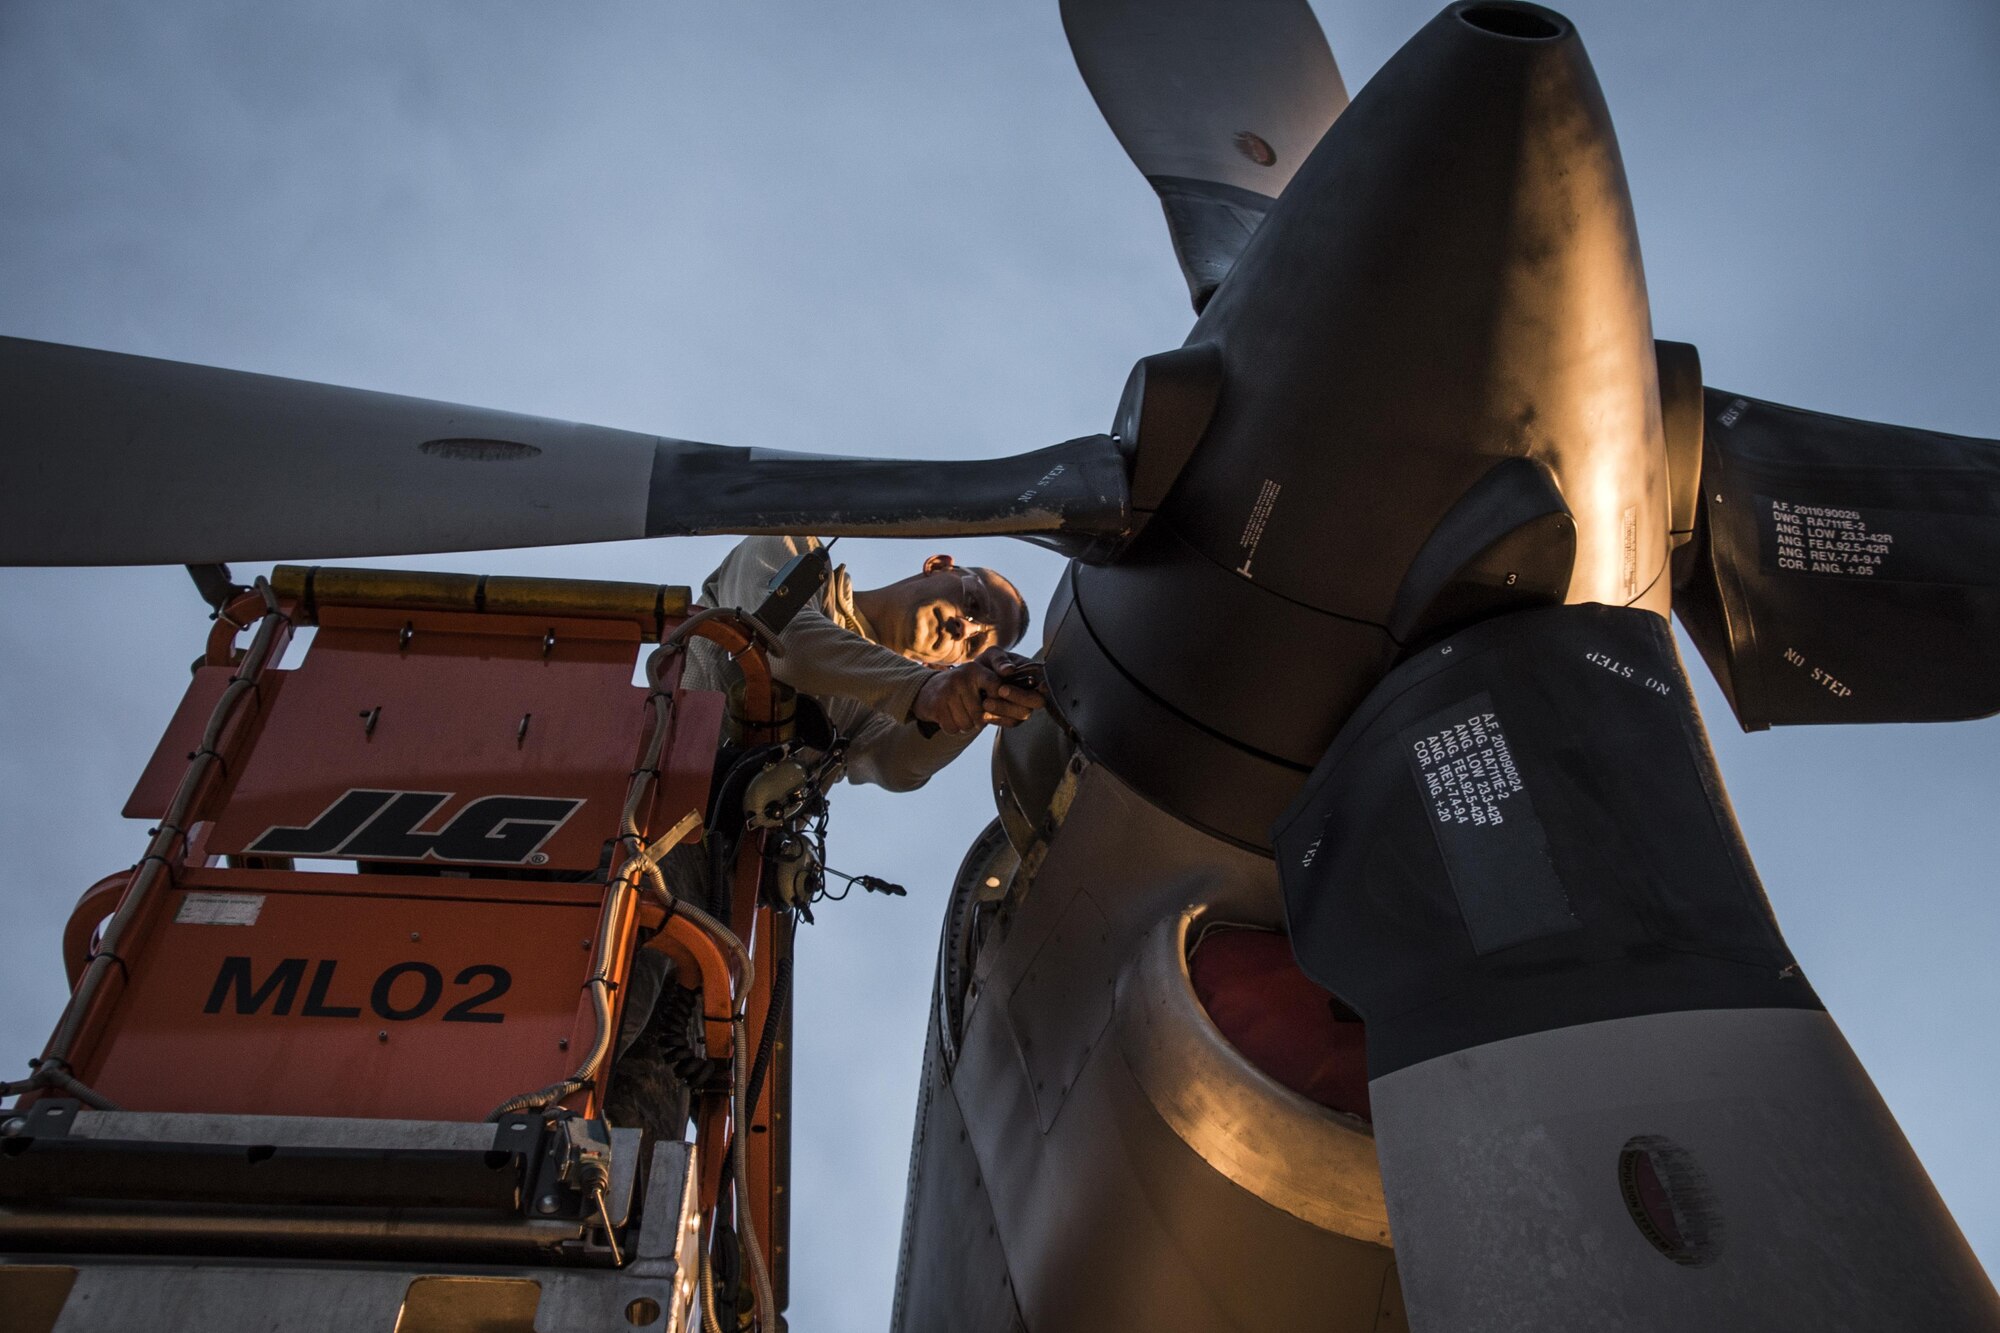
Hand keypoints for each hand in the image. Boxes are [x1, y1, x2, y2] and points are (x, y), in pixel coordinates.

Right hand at [913, 657, 1043, 734]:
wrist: (929, 691)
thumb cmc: (966, 685)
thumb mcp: (986, 676)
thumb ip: (1012, 684)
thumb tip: (1042, 688)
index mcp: (977, 670)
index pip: (997, 689)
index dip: (1004, 702)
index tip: (1000, 703)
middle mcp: (962, 677)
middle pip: (982, 714)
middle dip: (982, 718)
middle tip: (978, 711)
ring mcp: (947, 691)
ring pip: (968, 724)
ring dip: (967, 724)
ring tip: (963, 712)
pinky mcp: (935, 705)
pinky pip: (954, 729)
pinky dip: (954, 728)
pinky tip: (952, 716)